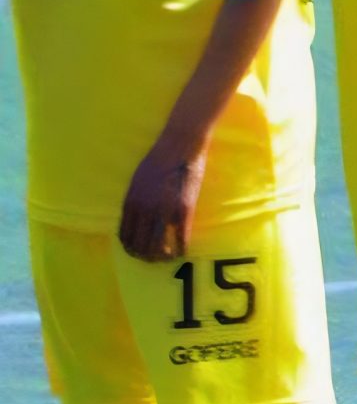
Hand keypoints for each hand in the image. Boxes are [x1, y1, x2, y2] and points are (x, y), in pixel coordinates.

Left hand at [119, 141, 204, 261]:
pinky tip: (182, 251)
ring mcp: (164, 211)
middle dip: (145, 256)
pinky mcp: (184, 209)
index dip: (131, 249)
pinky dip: (180, 249)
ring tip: (168, 257)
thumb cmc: (160, 158)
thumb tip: (137, 217)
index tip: (139, 252)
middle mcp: (144, 210)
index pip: (125, 236)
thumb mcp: (138, 180)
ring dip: (162, 256)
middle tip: (154, 259)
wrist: (180, 144)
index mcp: (131, 203)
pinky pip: (180, 238)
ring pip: (157, 246)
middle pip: (139, 245)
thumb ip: (137, 199)